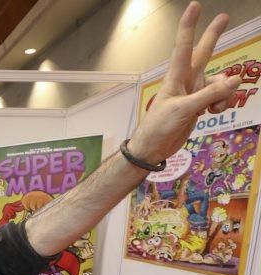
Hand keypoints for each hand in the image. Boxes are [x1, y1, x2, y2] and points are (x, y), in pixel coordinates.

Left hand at [130, 3, 239, 164]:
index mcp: (176, 77)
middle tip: (224, 16)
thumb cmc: (160, 127)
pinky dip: (223, 102)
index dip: (189, 26)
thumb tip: (234, 80)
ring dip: (225, 93)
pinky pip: (220, 96)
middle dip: (213, 36)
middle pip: (204, 53)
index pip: (183, 46)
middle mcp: (186, 80)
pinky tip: (215, 112)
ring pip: (220, 82)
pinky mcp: (199, 105)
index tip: (195, 6)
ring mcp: (194, 92)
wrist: (153, 148)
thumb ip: (209, 95)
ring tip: (216, 109)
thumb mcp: (184, 110)